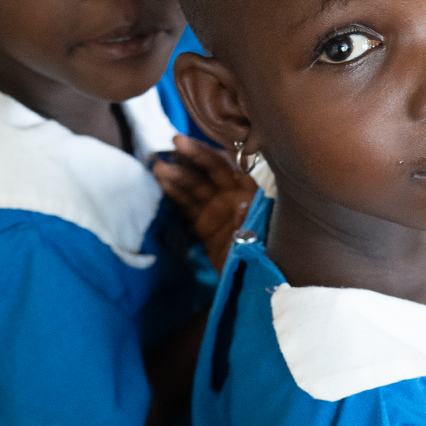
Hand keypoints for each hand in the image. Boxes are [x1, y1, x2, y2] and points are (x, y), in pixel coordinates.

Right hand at [151, 135, 257, 271]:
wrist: (259, 281)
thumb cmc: (267, 251)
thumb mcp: (262, 232)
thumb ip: (252, 215)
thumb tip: (241, 201)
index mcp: (252, 189)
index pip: (230, 163)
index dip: (210, 152)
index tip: (193, 144)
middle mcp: (234, 194)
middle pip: (210, 169)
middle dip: (191, 157)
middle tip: (173, 144)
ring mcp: (218, 208)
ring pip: (195, 186)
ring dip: (177, 176)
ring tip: (158, 168)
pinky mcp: (205, 224)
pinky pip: (188, 205)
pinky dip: (175, 194)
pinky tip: (162, 184)